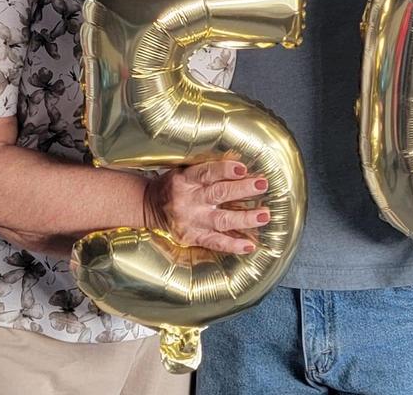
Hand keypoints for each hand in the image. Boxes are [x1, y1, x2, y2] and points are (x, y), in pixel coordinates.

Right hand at [143, 159, 268, 253]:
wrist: (148, 206)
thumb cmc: (172, 184)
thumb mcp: (184, 171)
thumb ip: (206, 170)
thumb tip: (240, 168)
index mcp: (186, 179)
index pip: (207, 172)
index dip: (226, 170)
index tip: (244, 168)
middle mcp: (188, 200)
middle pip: (219, 194)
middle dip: (243, 189)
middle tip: (263, 185)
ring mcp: (191, 221)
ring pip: (221, 220)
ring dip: (245, 218)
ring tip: (264, 215)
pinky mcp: (192, 237)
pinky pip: (215, 242)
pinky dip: (233, 245)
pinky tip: (249, 245)